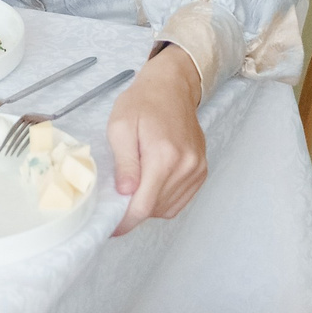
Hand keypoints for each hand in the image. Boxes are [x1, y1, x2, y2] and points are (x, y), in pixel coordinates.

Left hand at [107, 45, 206, 234]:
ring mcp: (197, 169)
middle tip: (116, 202)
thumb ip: (124, 162)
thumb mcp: (121, 126)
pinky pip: (180, 200)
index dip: (125, 221)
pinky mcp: (201, 170)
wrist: (172, 86)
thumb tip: (125, 193)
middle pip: (155, 209)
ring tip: (133, 188)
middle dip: (133, 211)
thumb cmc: (142, 102)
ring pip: (168, 208)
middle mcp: (186, 166)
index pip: (144, 205)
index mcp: (164, 155)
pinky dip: (163, 201)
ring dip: (148, 206)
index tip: (110, 226)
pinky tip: (151, 186)